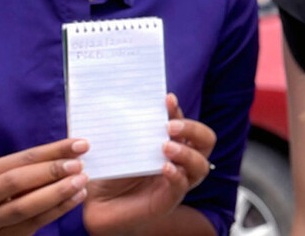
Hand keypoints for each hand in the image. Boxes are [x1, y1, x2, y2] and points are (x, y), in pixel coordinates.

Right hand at [0, 138, 89, 235]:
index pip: (21, 159)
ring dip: (56, 192)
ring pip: (23, 206)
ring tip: (80, 181)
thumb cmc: (5, 192)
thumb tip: (75, 149)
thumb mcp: (11, 174)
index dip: (53, 150)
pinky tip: (75, 198)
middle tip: (78, 165)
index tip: (80, 145)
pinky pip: (33, 223)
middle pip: (15, 182)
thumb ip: (38, 163)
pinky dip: (57, 210)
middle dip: (50, 172)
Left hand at [83, 94, 215, 235]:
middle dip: (193, 129)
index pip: (184, 122)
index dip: (178, 111)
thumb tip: (119, 103)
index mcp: (172, 143)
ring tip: (166, 147)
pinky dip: (176, 176)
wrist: (99, 204)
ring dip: (187, 153)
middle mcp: (180, 161)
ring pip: (201, 166)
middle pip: (205, 141)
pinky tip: (165, 168)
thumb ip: (126, 129)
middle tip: (170, 127)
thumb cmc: (112, 172)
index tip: (167, 99)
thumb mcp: (120, 146)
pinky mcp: (168, 200)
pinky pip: (182, 187)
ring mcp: (177, 180)